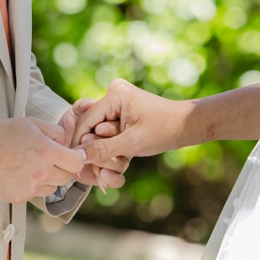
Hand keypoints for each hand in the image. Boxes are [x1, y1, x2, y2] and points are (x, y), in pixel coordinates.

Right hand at [0, 116, 87, 202]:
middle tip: (50, 159)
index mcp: (48, 153)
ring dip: (49, 179)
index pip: (77, 163)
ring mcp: (32, 188)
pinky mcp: (21, 197)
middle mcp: (43, 173)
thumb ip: (54, 131)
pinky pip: (36, 194)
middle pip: (67, 177)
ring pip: (53, 188)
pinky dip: (33, 186)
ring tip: (33, 166)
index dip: (77, 158)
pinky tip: (21, 174)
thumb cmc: (4, 134)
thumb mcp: (32, 123)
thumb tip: (66, 141)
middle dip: (63, 168)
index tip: (72, 155)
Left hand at [59, 99, 127, 188]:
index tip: (98, 129)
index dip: (110, 129)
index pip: (120, 127)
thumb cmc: (70, 125)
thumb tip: (92, 103)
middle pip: (124, 147)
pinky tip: (101, 173)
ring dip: (107, 162)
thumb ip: (82, 105)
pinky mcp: (109, 174)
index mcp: (113, 126)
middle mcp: (117, 143)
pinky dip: (112, 178)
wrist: (61, 145)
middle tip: (89, 142)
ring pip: (122, 164)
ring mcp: (114, 159)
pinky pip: (119, 180)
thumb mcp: (75, 113)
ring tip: (92, 159)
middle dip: (107, 146)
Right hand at [71, 79, 188, 165]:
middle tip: (107, 168)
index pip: (86, 120)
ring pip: (100, 129)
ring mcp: (118, 99)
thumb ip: (102, 149)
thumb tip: (77, 155)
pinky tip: (124, 154)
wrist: (185, 125)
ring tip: (123, 159)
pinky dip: (114, 143)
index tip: (75, 164)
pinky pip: (109, 128)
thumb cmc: (162, 131)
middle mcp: (113, 92)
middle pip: (92, 125)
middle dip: (98, 147)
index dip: (79, 143)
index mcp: (115, 94)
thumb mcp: (131, 143)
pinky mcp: (122, 107)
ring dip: (107, 147)